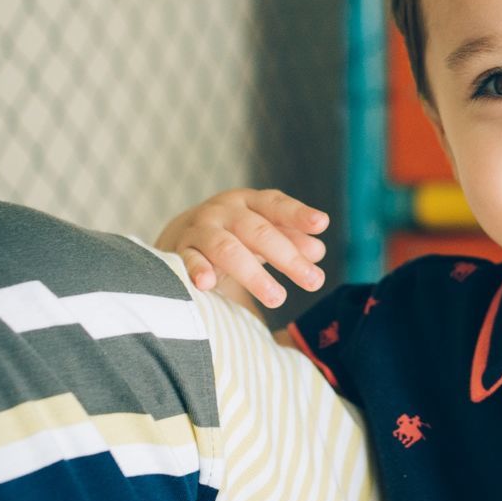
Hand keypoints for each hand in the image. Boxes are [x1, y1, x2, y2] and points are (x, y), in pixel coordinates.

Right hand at [157, 189, 329, 309]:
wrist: (182, 236)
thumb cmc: (235, 235)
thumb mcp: (263, 233)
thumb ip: (290, 239)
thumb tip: (317, 251)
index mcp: (250, 202)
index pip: (276, 205)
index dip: (298, 214)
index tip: (321, 224)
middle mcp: (225, 211)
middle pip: (258, 232)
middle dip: (288, 257)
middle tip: (314, 281)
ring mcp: (201, 229)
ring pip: (227, 248)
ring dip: (253, 274)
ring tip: (278, 298)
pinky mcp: (180, 250)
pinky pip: (189, 260)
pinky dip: (197, 270)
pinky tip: (207, 283)